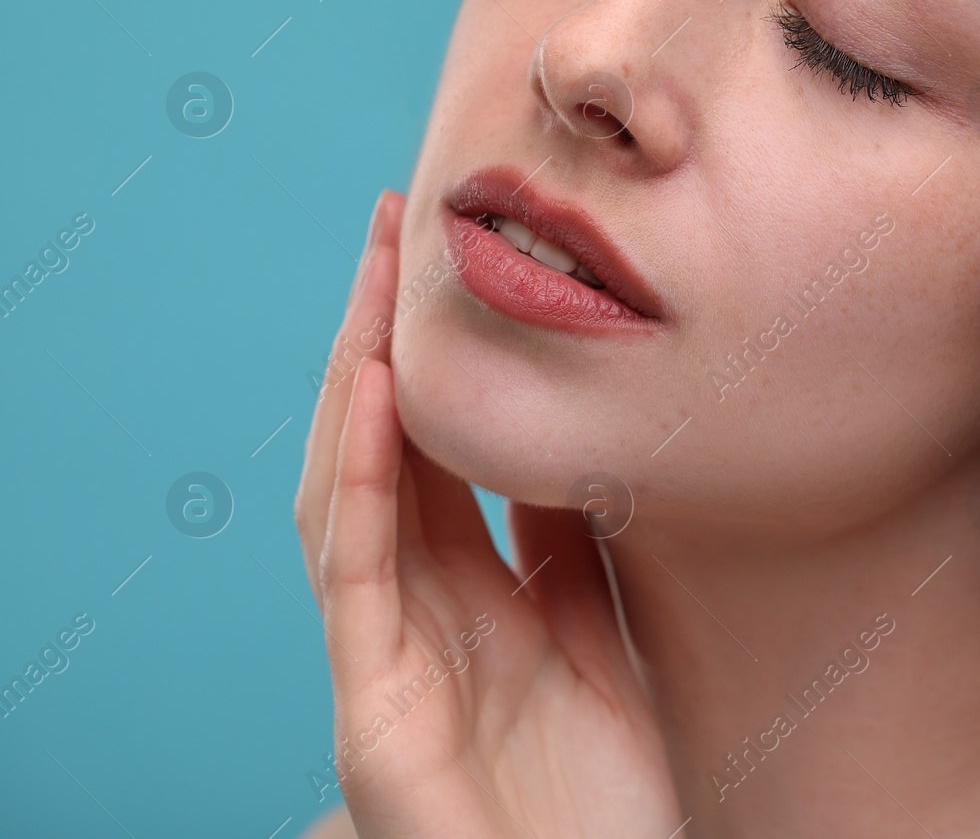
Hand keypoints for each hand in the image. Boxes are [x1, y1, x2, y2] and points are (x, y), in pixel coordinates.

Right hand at [293, 190, 684, 838]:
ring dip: (356, 377)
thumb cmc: (603, 794)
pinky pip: (355, 570)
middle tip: (396, 225)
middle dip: (379, 338)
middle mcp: (410, 614)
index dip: (431, 357)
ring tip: (375, 275)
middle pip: (379, 448)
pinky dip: (359, 473)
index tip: (446, 259)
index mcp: (465, 596)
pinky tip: (371, 390)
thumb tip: (569, 441)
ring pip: (347, 488)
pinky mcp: (370, 706)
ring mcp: (381, 657)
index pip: (431, 451)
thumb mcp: (596, 634)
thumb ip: (569, 546)